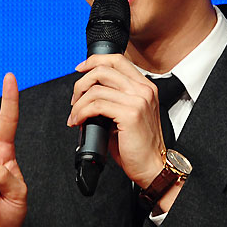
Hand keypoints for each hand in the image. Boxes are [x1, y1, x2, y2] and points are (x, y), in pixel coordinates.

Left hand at [68, 54, 164, 187]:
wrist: (152, 166)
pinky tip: (79, 121)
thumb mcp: (128, 115)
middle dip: (81, 83)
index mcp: (145, 87)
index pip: (117, 60)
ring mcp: (138, 100)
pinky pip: (96, 105)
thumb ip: (113, 99)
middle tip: (75, 100)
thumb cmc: (138, 146)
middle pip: (103, 69)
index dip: (94, 61)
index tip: (80, 70)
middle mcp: (143, 90)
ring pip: (96, 88)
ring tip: (75, 116)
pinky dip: (82, 112)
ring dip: (78, 103)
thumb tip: (87, 95)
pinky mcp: (130, 114)